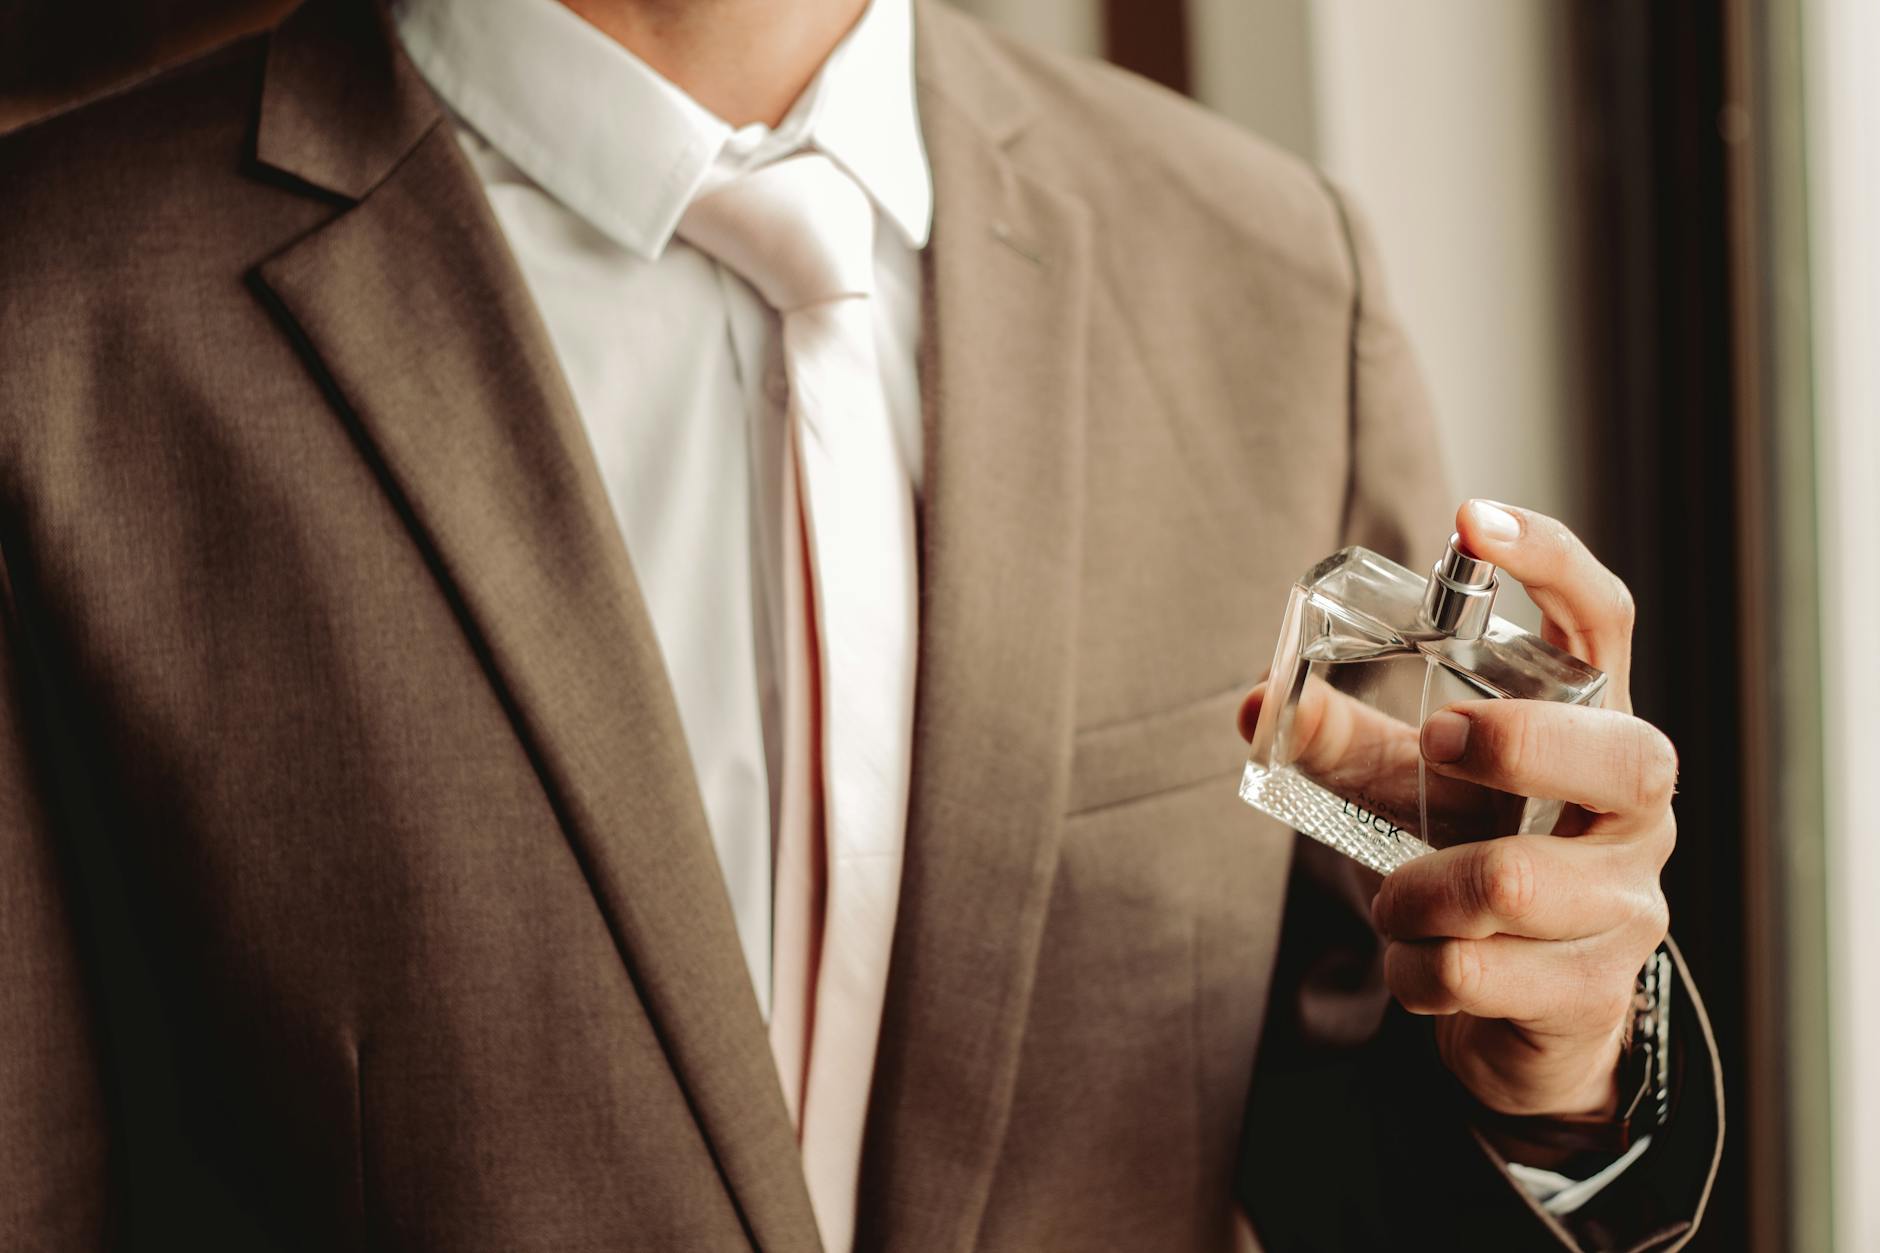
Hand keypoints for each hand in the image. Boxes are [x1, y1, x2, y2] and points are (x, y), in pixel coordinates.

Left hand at [1370, 500, 1675, 1118]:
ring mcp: (1630, 903)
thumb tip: (1257, 702)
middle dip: (1513, 746)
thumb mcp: (1402, 789)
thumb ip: (1338, 739)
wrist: (1516, 1015)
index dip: (1549, 563)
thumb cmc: (1465, 863)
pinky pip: (1475, 973)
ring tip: (1399, 906)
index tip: (1471, 520)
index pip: (1603, 623)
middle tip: (1435, 743)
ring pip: (1512, 885)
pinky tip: (1421, 968)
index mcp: (1592, 727)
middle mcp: (1635, 810)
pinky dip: (1413, 972)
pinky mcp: (1596, 993)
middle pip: (1620, 755)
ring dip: (1414, 897)